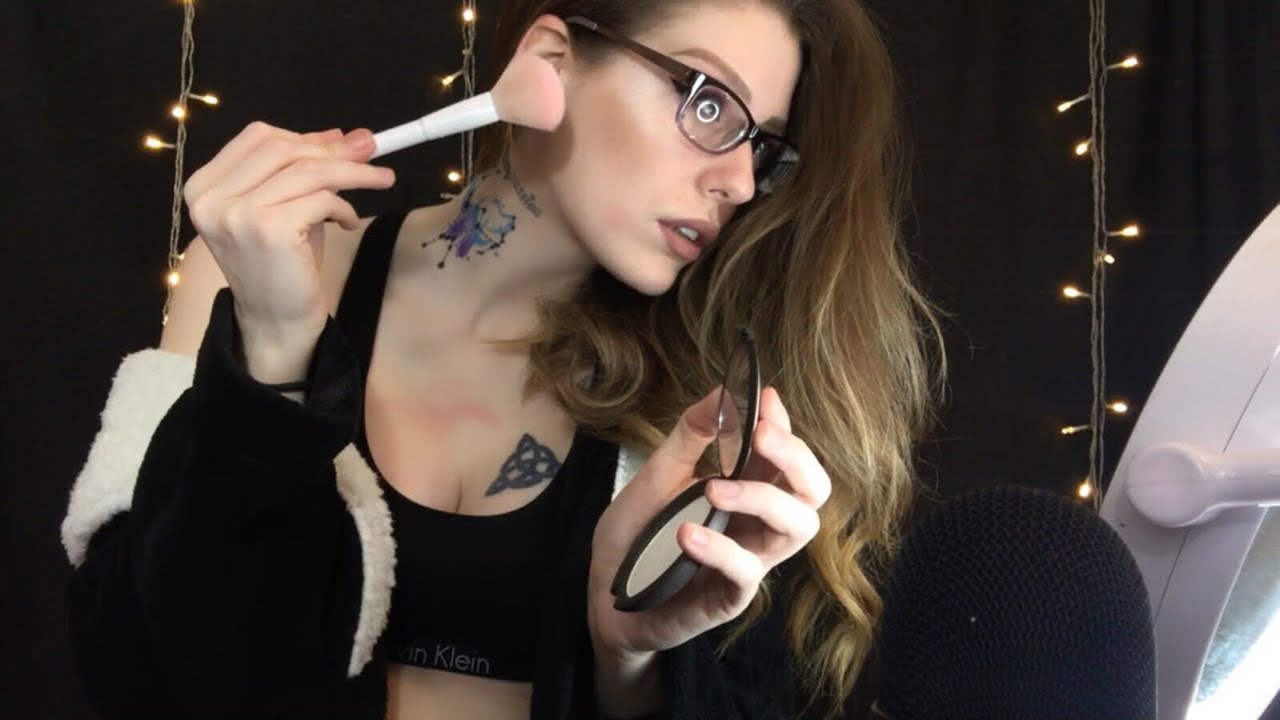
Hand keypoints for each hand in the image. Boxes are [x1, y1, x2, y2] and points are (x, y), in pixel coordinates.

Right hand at [184, 121, 395, 336]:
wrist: (276, 322)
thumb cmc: (281, 266)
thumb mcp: (286, 208)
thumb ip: (303, 171)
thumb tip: (346, 136)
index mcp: (204, 187)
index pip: (256, 138)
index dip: (303, 135)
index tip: (341, 140)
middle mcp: (212, 199)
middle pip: (282, 148)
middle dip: (333, 148)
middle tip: (372, 151)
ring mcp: (237, 213)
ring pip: (307, 170)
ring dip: (353, 171)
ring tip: (379, 179)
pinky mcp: (269, 229)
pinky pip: (320, 198)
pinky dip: (343, 206)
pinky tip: (348, 221)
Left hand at [587, 385, 831, 659]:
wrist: (605, 594)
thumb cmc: (638, 536)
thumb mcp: (659, 475)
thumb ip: (691, 435)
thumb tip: (722, 390)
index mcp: (746, 490)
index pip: (787, 456)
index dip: (785, 426)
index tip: (766, 397)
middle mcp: (757, 524)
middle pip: (813, 492)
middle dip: (797, 458)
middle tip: (762, 436)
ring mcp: (749, 561)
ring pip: (797, 529)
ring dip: (763, 499)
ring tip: (714, 489)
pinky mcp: (730, 597)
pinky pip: (745, 573)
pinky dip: (720, 549)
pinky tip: (687, 534)